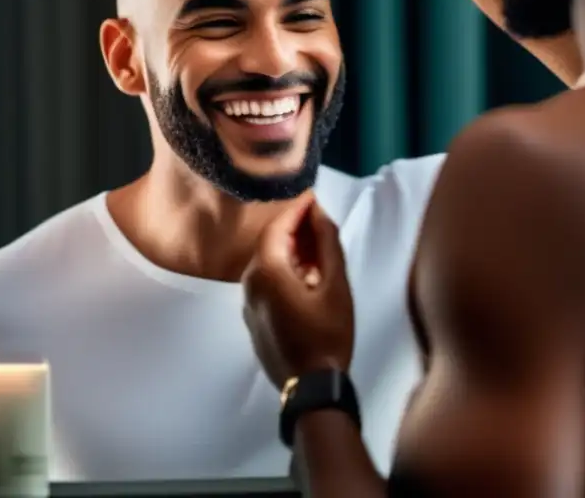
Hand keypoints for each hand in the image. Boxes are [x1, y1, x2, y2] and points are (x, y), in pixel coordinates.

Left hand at [242, 193, 354, 389]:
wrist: (312, 387)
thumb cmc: (328, 334)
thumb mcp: (336, 285)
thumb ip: (327, 243)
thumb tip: (319, 213)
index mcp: (266, 270)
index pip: (277, 226)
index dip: (296, 209)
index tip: (313, 197)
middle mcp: (249, 282)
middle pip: (270, 244)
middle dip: (294, 229)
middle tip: (320, 221)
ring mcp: (247, 302)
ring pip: (267, 264)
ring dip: (290, 252)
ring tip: (318, 249)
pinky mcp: (253, 318)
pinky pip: (265, 284)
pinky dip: (284, 272)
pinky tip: (306, 278)